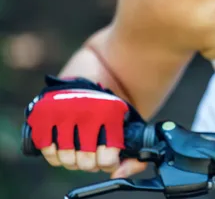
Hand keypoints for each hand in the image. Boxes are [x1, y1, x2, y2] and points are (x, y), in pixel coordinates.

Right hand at [26, 75, 143, 175]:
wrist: (91, 76)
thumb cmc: (110, 109)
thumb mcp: (127, 125)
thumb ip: (132, 157)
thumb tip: (117, 175)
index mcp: (111, 114)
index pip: (107, 159)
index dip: (108, 164)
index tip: (109, 159)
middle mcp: (87, 113)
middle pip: (85, 163)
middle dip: (89, 163)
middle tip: (91, 155)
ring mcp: (64, 112)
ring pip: (65, 159)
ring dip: (72, 159)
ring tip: (78, 150)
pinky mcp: (45, 114)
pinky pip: (47, 149)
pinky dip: (54, 153)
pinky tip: (62, 145)